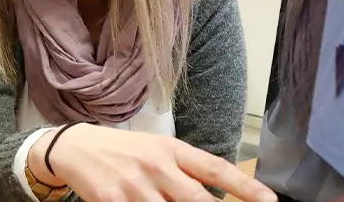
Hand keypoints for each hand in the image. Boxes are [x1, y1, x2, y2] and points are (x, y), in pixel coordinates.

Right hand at [27, 124, 276, 201]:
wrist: (74, 147)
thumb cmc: (122, 151)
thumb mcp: (156, 149)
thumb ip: (186, 171)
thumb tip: (215, 196)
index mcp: (171, 148)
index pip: (216, 169)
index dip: (245, 187)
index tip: (269, 201)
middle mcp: (155, 165)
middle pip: (197, 200)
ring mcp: (133, 185)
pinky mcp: (112, 201)